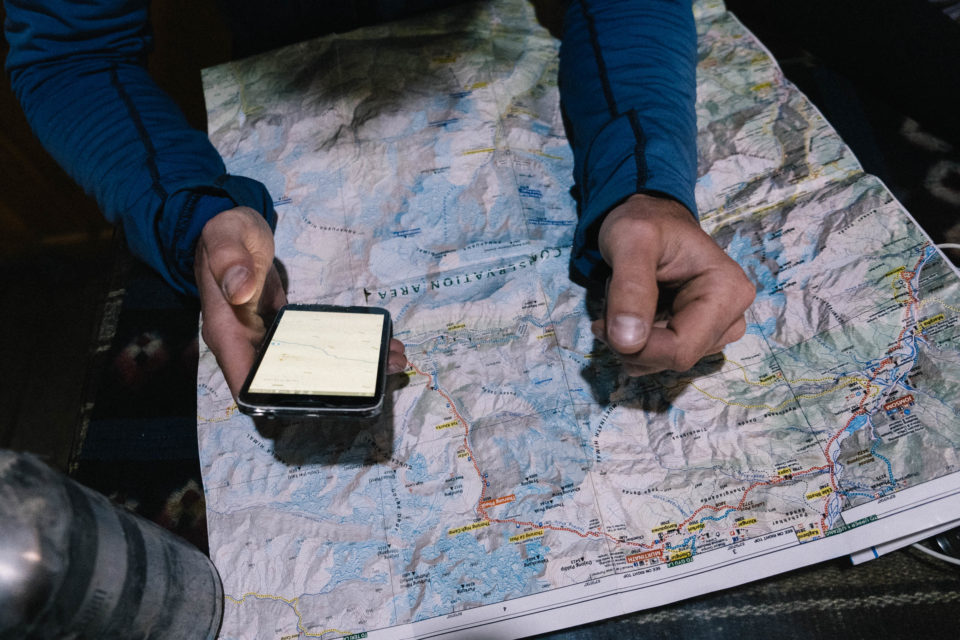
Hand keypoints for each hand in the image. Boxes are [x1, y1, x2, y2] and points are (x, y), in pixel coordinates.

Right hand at [195, 207, 407, 398]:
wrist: (232, 226)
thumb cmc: (225, 232)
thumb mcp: (226, 238)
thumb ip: (230, 261)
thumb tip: (240, 291)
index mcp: (227, 332)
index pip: (244, 382)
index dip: (273, 401)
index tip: (316, 405)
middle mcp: (245, 343)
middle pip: (285, 381)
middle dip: (329, 388)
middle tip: (375, 378)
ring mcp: (265, 337)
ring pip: (306, 365)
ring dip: (346, 368)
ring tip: (388, 360)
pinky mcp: (283, 327)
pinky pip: (313, 343)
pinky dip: (341, 345)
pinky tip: (372, 342)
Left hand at [592, 194, 754, 375]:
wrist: (650, 218)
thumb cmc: (644, 223)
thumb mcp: (630, 242)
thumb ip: (630, 289)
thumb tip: (628, 343)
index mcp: (727, 292)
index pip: (681, 350)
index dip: (637, 349)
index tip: (602, 326)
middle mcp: (732, 316)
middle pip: (674, 359)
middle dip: (631, 341)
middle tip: (607, 310)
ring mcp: (717, 330)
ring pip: (664, 361)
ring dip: (631, 340)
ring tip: (623, 301)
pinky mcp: (699, 336)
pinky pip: (661, 357)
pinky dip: (636, 341)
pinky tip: (631, 314)